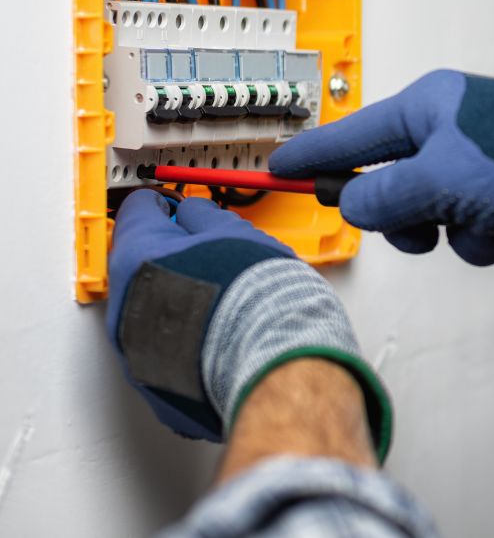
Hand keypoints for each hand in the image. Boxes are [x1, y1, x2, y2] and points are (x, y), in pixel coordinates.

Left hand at [107, 190, 391, 459]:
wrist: (273, 363)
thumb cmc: (255, 298)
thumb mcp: (233, 233)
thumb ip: (203, 217)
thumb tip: (193, 214)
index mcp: (138, 257)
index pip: (137, 211)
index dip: (163, 205)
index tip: (176, 207)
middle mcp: (124, 306)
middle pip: (139, 266)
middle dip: (169, 257)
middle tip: (207, 255)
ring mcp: (135, 349)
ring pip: (148, 311)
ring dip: (175, 300)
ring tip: (221, 301)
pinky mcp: (154, 383)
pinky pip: (163, 350)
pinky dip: (185, 339)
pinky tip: (217, 334)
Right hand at [269, 70, 493, 265]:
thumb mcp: (437, 181)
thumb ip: (384, 197)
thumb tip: (357, 205)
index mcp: (432, 106)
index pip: (354, 135)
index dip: (315, 158)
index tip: (280, 171)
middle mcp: (463, 125)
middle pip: (402, 186)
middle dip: (417, 222)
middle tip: (428, 232)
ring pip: (451, 218)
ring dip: (471, 236)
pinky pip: (493, 229)